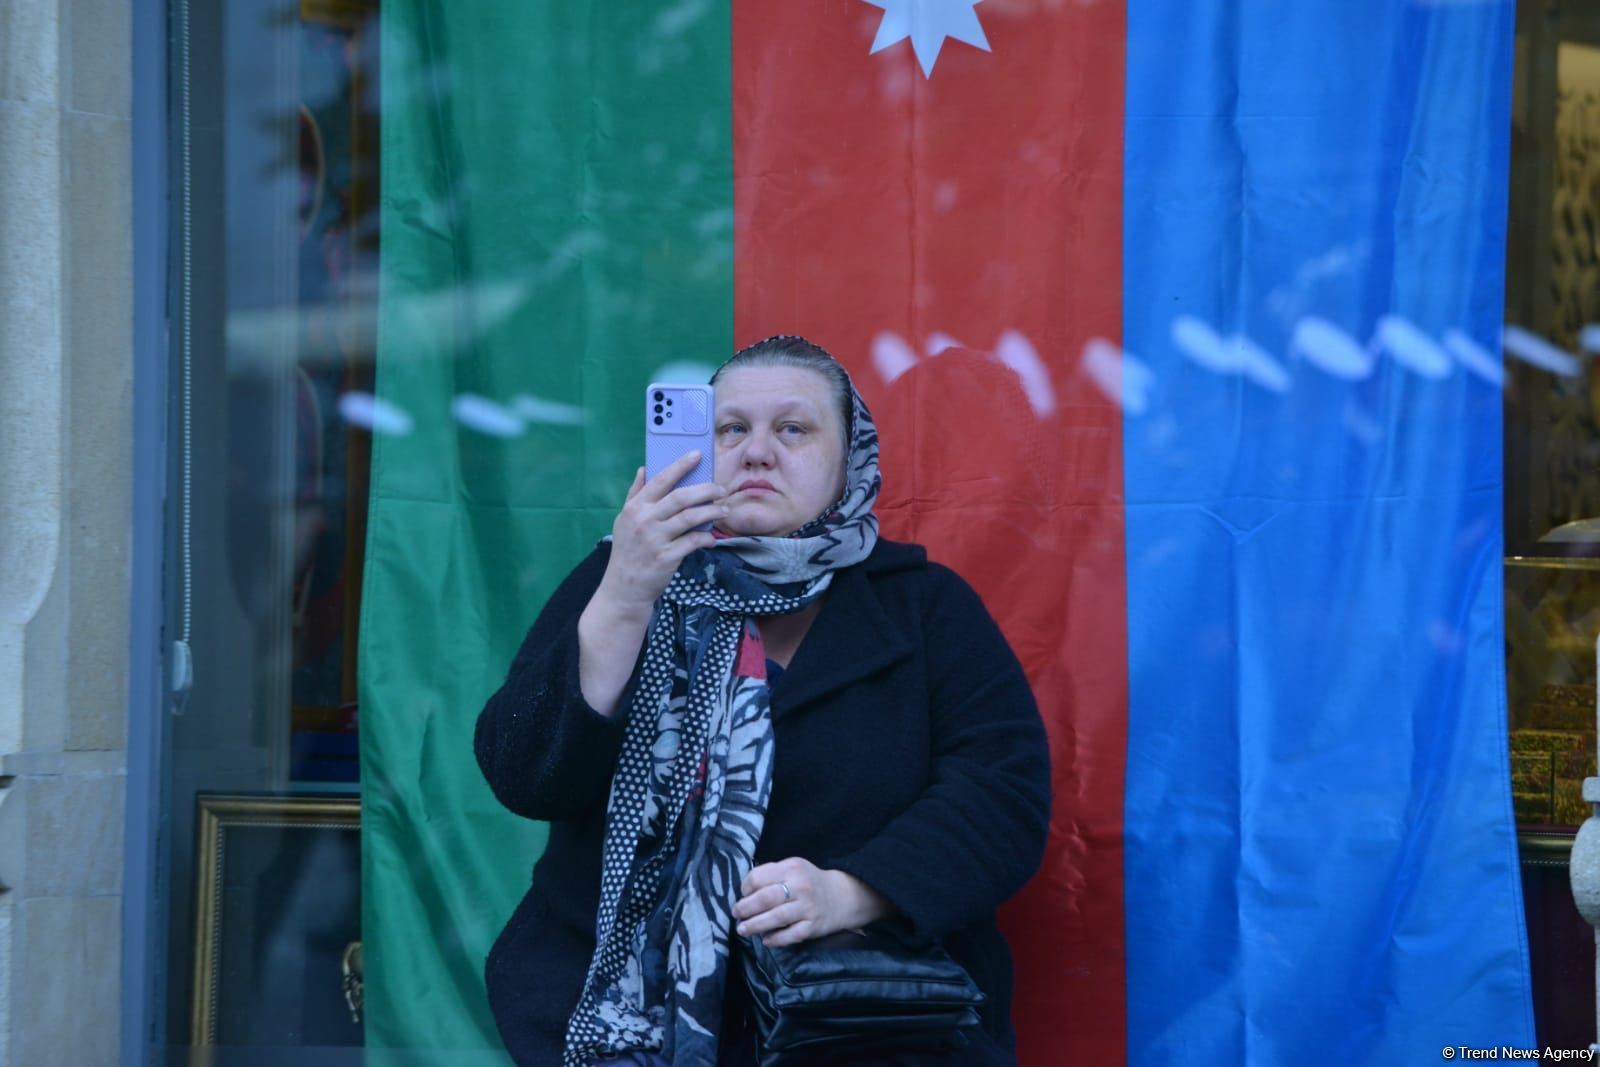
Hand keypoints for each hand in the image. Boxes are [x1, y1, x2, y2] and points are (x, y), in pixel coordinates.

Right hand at [596, 452, 727, 611]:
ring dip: (712, 512)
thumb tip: (644, 468)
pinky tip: (712, 538)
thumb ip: (635, 494)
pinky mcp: (667, 558)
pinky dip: (706, 538)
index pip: (660, 480)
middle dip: (706, 490)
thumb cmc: (627, 551)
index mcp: (635, 508)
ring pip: (691, 518)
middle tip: (721, 489)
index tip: (697, 454)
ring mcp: (655, 539)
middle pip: (681, 497)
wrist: (624, 588)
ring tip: (724, 510)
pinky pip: (693, 542)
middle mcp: (645, 520)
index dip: (680, 465)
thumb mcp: (625, 520)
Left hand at [733, 858, 894, 947]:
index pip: (759, 877)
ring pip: (775, 918)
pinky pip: (790, 935)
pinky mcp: (813, 926)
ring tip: (742, 929)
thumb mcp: (793, 868)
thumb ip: (771, 874)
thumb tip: (744, 890)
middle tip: (736, 914)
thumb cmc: (810, 882)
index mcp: (792, 868)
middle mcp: (800, 886)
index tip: (741, 895)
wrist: (843, 896)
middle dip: (745, 908)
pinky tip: (766, 940)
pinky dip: (775, 939)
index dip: (745, 888)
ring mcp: (808, 908)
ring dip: (754, 925)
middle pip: (765, 898)